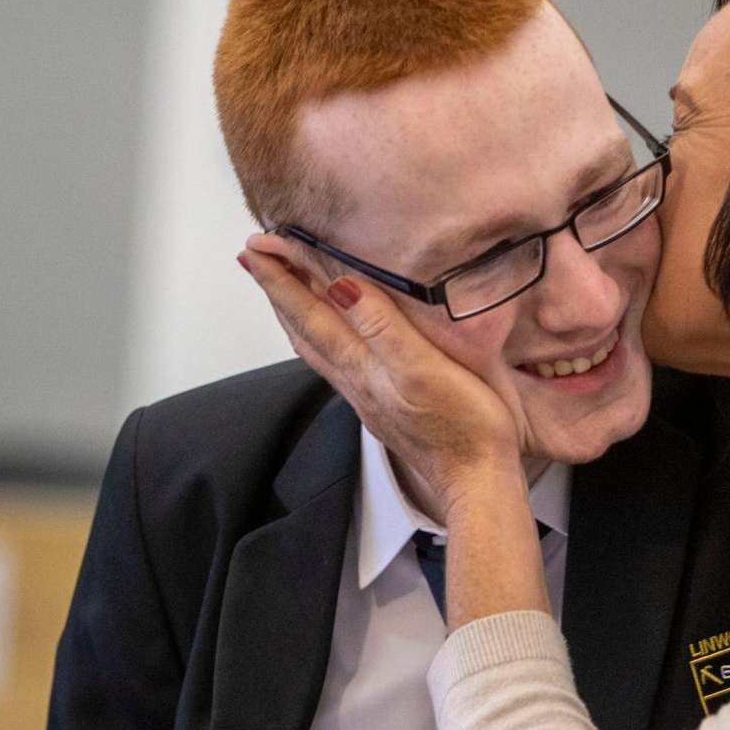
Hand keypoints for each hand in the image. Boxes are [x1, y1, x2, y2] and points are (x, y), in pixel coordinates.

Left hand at [240, 237, 524, 518]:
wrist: (475, 483)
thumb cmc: (462, 425)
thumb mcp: (423, 368)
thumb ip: (382, 326)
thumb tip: (338, 285)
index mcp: (360, 364)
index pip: (309, 312)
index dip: (282, 277)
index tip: (255, 246)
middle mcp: (354, 380)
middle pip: (302, 329)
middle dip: (278, 290)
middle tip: (255, 257)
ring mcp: (366, 395)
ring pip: (316, 347)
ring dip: (296, 314)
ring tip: (283, 290)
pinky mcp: (383, 407)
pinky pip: (337, 362)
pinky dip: (322, 337)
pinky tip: (333, 337)